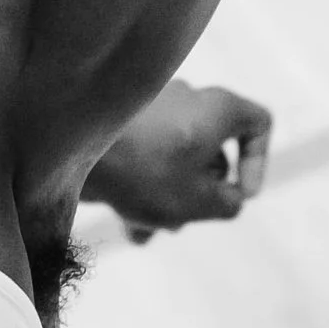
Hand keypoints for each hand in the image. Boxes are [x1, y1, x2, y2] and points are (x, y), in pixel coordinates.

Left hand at [85, 80, 271, 238]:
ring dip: (169, 194)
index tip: (239, 194)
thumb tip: (230, 200)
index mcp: (217, 108)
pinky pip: (143, 152)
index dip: (257, 163)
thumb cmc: (143, 170)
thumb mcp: (199, 202)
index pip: (259, 123)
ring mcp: (151, 105)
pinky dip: (142, 183)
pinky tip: (127, 223)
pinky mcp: (120, 119)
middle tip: (186, 220)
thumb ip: (228, 205)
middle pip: (211, 147)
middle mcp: (187, 98)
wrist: (69, 146)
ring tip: (151, 229)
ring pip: (173, 154)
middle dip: (202, 192)